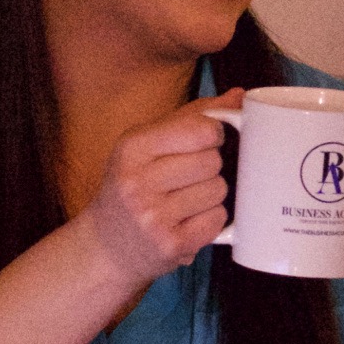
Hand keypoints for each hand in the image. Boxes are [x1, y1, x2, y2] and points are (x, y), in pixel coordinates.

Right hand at [75, 91, 239, 286]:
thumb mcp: (146, 145)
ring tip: (187, 200)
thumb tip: (237, 96)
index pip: (200, 129)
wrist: (106, 246)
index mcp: (132, 148)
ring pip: (218, 190)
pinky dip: (211, 219)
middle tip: (190, 177)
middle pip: (213, 161)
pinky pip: (218, 219)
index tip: (206, 141)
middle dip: (211, 167)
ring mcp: (153, 217)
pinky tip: (189, 220)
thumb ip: (191, 117)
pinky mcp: (171, 245)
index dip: (213, 133)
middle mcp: (138, 182)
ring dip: (212, 194)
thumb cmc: (133, 187)